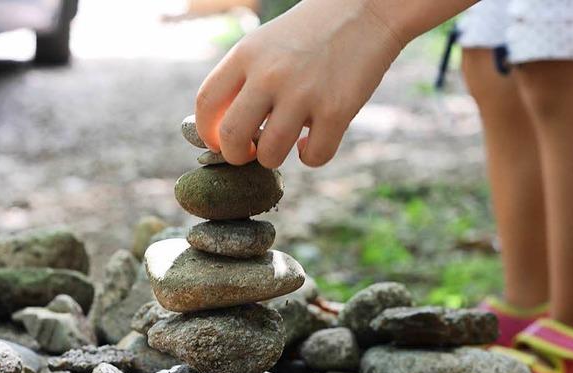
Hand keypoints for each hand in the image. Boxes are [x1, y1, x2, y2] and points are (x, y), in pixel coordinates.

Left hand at [195, 0, 405, 167]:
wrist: (366, 9)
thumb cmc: (310, 33)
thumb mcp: (265, 44)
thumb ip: (243, 80)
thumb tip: (226, 132)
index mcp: (246, 55)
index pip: (207, 103)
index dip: (207, 133)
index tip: (219, 142)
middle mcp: (270, 74)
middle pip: (232, 135)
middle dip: (237, 156)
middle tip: (250, 153)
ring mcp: (303, 93)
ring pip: (271, 154)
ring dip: (274, 158)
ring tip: (286, 143)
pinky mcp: (337, 110)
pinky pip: (314, 156)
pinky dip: (312, 157)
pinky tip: (314, 141)